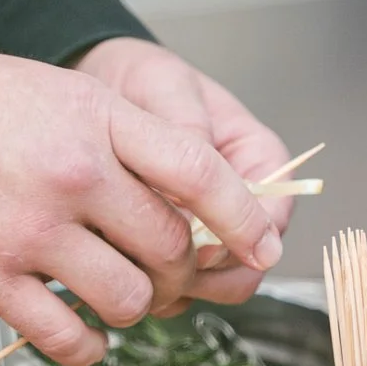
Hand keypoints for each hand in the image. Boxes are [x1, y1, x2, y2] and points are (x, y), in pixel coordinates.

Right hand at [0, 45, 282, 365]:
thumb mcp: (64, 94)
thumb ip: (129, 139)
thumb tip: (193, 196)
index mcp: (99, 121)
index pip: (201, 176)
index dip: (243, 220)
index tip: (258, 246)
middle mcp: (74, 176)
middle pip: (171, 249)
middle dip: (181, 273)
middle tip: (170, 274)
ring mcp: (32, 231)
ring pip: (128, 299)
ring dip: (135, 309)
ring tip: (117, 295)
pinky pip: (66, 335)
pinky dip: (86, 346)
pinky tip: (80, 333)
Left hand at [71, 38, 294, 311]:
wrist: (94, 85)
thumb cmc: (137, 78)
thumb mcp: (162, 86)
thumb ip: (185, 131)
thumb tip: (196, 195)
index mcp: (257, 158)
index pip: (272, 215)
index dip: (240, 238)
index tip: (198, 243)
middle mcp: (239, 201)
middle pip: (246, 263)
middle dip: (207, 276)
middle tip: (161, 270)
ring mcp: (206, 229)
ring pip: (211, 284)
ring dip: (176, 287)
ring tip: (131, 268)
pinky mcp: (169, 248)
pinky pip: (174, 285)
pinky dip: (151, 287)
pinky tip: (118, 270)